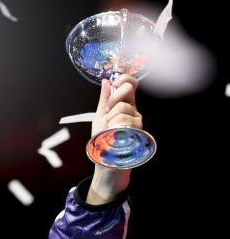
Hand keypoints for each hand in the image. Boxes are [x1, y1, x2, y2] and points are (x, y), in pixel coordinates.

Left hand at [88, 74, 141, 202]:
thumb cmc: (102, 139)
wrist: (105, 159)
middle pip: (128, 90)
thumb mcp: (100, 116)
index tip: (116, 82)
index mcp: (124, 105)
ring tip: (109, 130)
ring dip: (110, 119)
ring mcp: (137, 120)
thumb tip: (106, 81)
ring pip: (123, 108)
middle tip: (107, 113)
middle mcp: (133, 111)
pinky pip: (124, 120)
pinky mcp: (138, 130)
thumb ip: (104, 99)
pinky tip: (114, 135)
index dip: (125, 79)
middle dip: (113, 99)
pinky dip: (114, 127)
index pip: (131, 84)